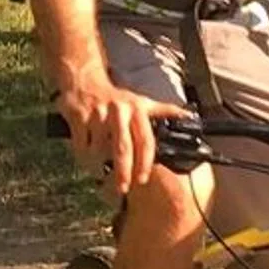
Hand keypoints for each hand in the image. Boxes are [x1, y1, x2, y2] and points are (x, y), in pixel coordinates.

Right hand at [57, 78, 159, 197]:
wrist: (85, 80)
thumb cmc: (116, 98)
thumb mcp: (141, 102)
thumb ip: (164, 111)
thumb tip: (189, 116)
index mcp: (137, 110)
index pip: (145, 140)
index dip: (145, 162)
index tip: (142, 179)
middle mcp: (119, 111)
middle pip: (122, 149)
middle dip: (123, 172)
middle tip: (123, 187)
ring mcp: (98, 113)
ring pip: (98, 149)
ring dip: (98, 164)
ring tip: (98, 168)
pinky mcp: (79, 115)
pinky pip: (81, 144)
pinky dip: (83, 154)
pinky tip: (85, 155)